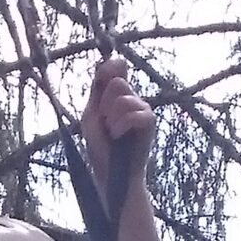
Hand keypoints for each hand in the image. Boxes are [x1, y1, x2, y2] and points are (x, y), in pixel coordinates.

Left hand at [81, 55, 154, 189]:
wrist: (112, 175)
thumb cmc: (100, 149)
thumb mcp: (91, 117)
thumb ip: (97, 91)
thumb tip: (104, 65)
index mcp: (116, 95)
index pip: (117, 66)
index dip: (110, 67)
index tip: (102, 77)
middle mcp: (132, 97)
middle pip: (117, 82)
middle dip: (104, 104)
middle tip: (105, 124)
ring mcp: (142, 108)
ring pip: (123, 98)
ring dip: (111, 119)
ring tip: (112, 133)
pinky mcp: (149, 121)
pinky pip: (133, 114)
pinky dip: (120, 127)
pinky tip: (119, 137)